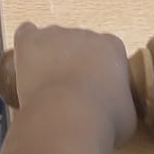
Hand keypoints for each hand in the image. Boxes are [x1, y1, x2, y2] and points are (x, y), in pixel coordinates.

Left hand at [10, 24, 136, 144]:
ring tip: (47, 87)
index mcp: (112, 48)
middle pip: (80, 45)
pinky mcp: (31, 40)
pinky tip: (26, 63)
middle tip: (71, 93)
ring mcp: (56, 34)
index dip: (101, 71)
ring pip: (54, 41)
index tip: (97, 90)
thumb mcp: (126, 115)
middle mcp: (86, 34)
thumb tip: (113, 106)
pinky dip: (27, 47)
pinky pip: (27, 33)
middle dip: (76, 63)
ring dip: (52, 58)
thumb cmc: (105, 120)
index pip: (108, 52)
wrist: (69, 117)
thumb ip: (120, 101)